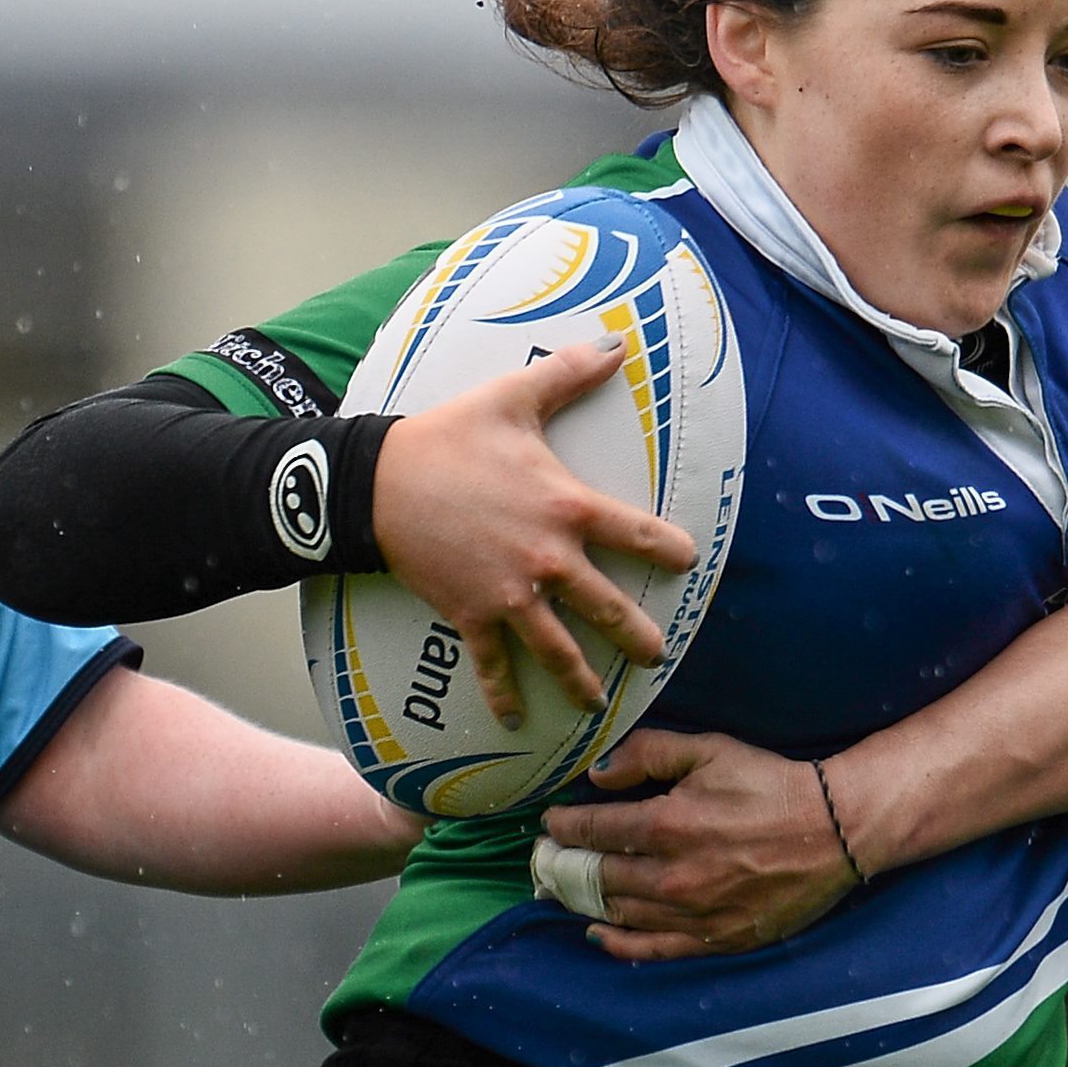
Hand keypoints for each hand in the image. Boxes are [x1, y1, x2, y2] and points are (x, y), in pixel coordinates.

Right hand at [370, 338, 699, 724]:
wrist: (379, 483)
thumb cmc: (449, 437)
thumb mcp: (512, 397)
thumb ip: (568, 374)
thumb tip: (617, 344)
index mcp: (567, 508)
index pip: (637, 535)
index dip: (669, 550)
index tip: (689, 563)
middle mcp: (549, 560)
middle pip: (608, 609)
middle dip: (638, 636)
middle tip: (657, 655)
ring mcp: (511, 594)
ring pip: (560, 649)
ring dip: (583, 680)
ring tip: (600, 703)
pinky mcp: (472, 615)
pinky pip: (494, 664)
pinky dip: (504, 696)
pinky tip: (516, 722)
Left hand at [535, 730, 860, 961]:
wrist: (834, 830)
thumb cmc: (770, 784)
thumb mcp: (708, 749)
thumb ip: (647, 753)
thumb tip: (597, 773)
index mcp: (667, 823)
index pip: (592, 830)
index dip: (563, 827)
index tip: (551, 823)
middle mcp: (673, 876)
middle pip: (596, 876)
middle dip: (564, 865)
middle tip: (546, 859)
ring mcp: (693, 914)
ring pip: (618, 912)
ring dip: (583, 901)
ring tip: (565, 889)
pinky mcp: (715, 939)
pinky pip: (652, 949)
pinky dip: (617, 942)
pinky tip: (597, 931)